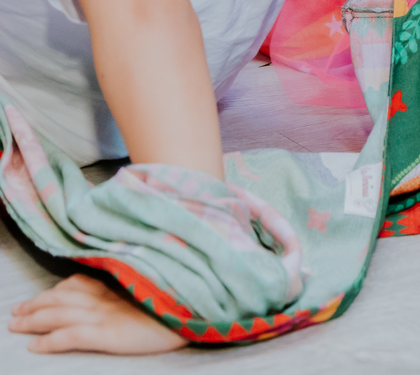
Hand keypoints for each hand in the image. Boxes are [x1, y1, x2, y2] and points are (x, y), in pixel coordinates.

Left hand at [9, 274, 185, 354]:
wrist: (193, 314)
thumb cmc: (180, 303)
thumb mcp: (156, 287)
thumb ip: (137, 285)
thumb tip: (127, 289)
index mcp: (119, 286)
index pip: (79, 283)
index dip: (57, 289)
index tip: (43, 294)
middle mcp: (106, 298)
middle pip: (61, 297)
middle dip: (35, 304)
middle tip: (17, 312)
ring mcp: (104, 315)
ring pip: (57, 314)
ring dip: (33, 320)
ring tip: (17, 325)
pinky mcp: (106, 334)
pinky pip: (68, 336)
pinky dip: (49, 341)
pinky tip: (36, 346)